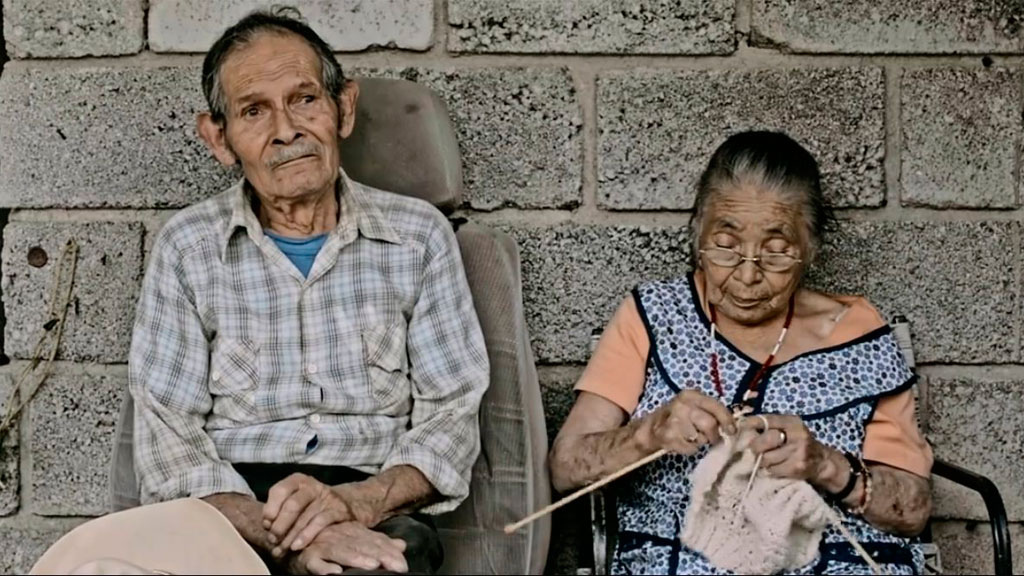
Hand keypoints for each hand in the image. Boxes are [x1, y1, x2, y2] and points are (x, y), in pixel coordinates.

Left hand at [263, 473, 364, 556]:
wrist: (344, 503)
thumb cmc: (310, 505)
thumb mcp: (295, 498)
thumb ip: (279, 508)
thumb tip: (267, 525)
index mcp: (297, 480)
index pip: (280, 490)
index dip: (270, 509)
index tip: (266, 525)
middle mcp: (312, 486)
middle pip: (292, 505)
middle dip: (280, 525)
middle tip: (272, 540)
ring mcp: (326, 497)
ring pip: (304, 517)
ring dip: (290, 536)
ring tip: (281, 549)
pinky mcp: (338, 509)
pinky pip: (320, 523)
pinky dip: (306, 536)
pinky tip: (297, 546)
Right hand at [285, 522, 407, 574]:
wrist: (294, 542)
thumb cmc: (328, 544)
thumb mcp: (355, 540)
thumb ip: (377, 542)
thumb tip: (402, 544)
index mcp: (353, 531)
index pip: (374, 540)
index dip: (389, 551)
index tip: (402, 564)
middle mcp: (340, 535)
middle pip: (362, 544)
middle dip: (379, 555)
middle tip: (395, 565)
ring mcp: (323, 545)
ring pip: (341, 551)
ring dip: (356, 559)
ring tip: (372, 566)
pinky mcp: (307, 557)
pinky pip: (316, 562)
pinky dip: (324, 568)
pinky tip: (335, 572)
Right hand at [641, 389, 735, 454]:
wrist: (652, 427)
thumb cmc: (680, 417)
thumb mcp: (694, 406)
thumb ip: (711, 411)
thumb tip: (732, 426)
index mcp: (690, 395)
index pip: (715, 406)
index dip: (727, 420)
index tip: (732, 431)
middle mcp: (682, 405)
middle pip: (709, 424)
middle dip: (714, 435)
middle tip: (712, 438)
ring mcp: (674, 421)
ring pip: (701, 438)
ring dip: (700, 441)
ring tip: (692, 437)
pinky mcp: (669, 436)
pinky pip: (691, 448)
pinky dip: (690, 449)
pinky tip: (683, 442)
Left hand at [738, 413, 836, 483]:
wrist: (820, 461)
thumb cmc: (797, 442)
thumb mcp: (788, 428)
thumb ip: (769, 426)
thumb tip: (741, 426)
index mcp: (793, 422)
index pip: (767, 420)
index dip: (751, 423)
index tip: (740, 427)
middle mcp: (798, 435)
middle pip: (766, 440)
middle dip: (755, 446)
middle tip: (753, 449)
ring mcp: (798, 452)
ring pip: (767, 458)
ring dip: (762, 460)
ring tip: (768, 458)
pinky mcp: (797, 468)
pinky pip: (773, 470)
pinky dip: (770, 469)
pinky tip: (776, 466)